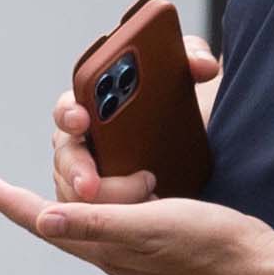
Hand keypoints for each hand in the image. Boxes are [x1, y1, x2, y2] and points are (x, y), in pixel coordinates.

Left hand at [0, 171, 273, 274]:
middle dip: (76, 175)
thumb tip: (44, 220)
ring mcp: (128, 245)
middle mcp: (108, 250)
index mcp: (101, 248)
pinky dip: (119, 186)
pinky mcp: (150, 235)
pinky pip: (118, 207)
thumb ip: (95, 223)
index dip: (7, 201)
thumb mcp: (148, 226)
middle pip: (64, 208)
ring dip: (103, 178)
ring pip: (92, 205)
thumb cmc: (205, 242)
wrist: (251, 259)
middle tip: (102, 156)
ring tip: (139, 172)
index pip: (42, 219)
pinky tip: (133, 177)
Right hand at [46, 41, 222, 201]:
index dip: (69, 114)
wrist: (206, 142)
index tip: (82, 119)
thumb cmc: (188, 104)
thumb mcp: (191, 74)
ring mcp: (94, 174)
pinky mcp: (109, 202)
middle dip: (77, 172)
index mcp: (94, 106)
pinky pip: (96, 217)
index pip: (68, 108)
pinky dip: (116, 218)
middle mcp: (87, 141)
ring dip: (102, 200)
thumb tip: (200, 65)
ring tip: (142, 196)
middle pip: (67, 158)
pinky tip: (147, 211)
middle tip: (90, 186)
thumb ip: (192, 56)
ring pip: (77, 193)